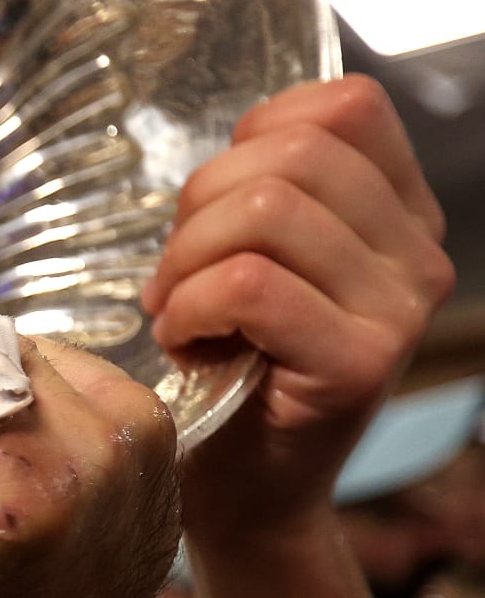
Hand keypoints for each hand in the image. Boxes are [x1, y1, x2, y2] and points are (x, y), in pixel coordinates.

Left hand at [142, 77, 454, 547]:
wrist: (247, 492)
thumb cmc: (235, 367)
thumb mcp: (257, 258)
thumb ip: (267, 192)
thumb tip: (234, 147)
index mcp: (401, 214)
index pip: (346, 105)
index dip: (256, 133)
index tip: (216, 203)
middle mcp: (420, 256)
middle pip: (293, 152)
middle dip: (201, 202)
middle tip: (176, 272)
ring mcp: (398, 312)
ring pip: (267, 211)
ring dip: (187, 258)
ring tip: (177, 308)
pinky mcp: (360, 365)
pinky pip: (249, 284)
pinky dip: (189, 304)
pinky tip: (184, 338)